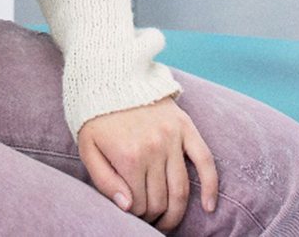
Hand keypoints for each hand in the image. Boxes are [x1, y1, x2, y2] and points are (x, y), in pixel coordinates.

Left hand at [78, 97, 217, 231]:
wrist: (111, 77)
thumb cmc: (96, 117)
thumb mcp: (87, 148)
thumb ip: (104, 181)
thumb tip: (127, 208)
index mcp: (128, 156)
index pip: (140, 204)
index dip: (136, 213)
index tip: (133, 212)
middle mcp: (153, 149)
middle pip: (161, 200)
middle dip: (155, 215)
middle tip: (150, 218)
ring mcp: (172, 137)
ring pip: (181, 189)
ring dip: (177, 212)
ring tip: (169, 221)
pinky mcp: (185, 126)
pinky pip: (205, 161)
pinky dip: (210, 187)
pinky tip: (209, 207)